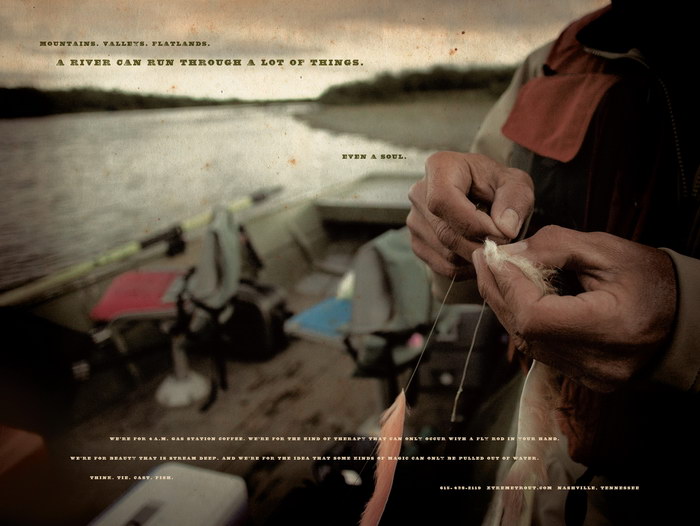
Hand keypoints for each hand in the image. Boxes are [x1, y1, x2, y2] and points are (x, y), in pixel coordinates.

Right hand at [407, 152, 533, 278]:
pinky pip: (444, 266)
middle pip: (446, 233)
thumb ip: (515, 201)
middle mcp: (419, 193)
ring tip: (494, 243)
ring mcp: (414, 220)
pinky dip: (468, 266)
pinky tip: (480, 251)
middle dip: (481, 245)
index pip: (444, 200)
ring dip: (477, 257)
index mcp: (440, 167)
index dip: (474, 223)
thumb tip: (505, 228)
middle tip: (506, 244)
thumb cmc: (498, 186)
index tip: (502, 232)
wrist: (484, 197)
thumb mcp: (516, 184)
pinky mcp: (418, 243)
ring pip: (447, 254)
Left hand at [472, 225, 676, 391]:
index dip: (508, 285)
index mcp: (610, 328)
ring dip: (506, 305)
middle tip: (483, 259)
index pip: (535, 316)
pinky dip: (523, 320)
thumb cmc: (652, 280)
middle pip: (523, 331)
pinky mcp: (583, 377)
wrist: (685, 318)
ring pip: (526, 341)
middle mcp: (597, 362)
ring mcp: (589, 375)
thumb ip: (554, 247)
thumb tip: (508, 254)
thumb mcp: (607, 250)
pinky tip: (516, 296)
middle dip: (497, 290)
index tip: (493, 256)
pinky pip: (539, 349)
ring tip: (496, 272)